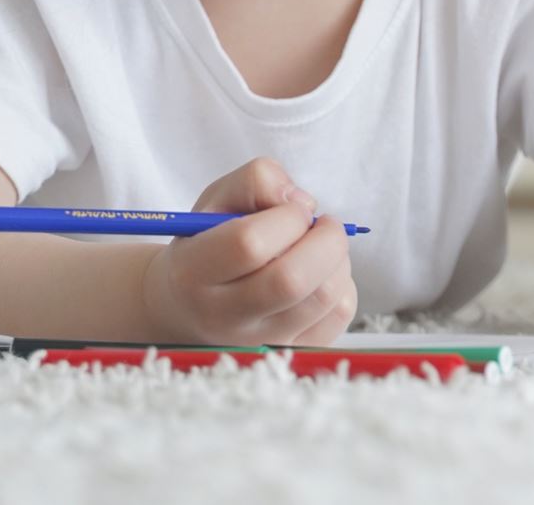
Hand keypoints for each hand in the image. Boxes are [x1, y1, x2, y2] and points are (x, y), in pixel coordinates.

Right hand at [140, 157, 357, 345]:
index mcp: (194, 272)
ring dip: (337, 260)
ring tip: (320, 247)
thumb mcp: (216, 200)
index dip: (286, 216)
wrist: (190, 308)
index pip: (249, 245)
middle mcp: (223, 317)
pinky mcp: (291, 353)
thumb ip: (256, 181)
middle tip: (324, 224)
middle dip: (325, 239)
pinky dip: (343, 285)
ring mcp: (259, 343)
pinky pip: (339, 316)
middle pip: (292, 280)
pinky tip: (321, 274)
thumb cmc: (208, 244)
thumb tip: (301, 202)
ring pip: (324, 298)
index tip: (293, 208)